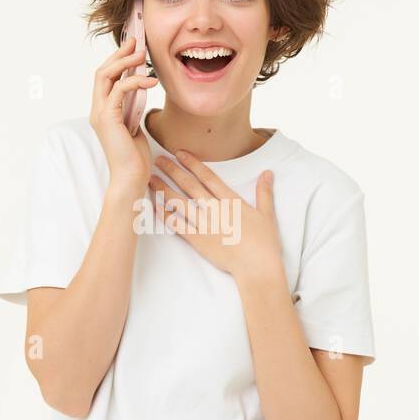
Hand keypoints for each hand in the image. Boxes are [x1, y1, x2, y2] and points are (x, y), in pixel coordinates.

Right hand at [90, 33, 157, 195]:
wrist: (131, 178)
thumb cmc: (135, 157)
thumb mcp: (135, 126)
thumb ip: (132, 108)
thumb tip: (140, 90)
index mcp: (103, 111)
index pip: (105, 78)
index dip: (117, 60)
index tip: (132, 48)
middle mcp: (97, 110)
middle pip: (101, 72)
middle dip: (119, 54)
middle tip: (136, 42)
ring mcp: (100, 114)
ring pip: (105, 76)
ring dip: (124, 62)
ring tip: (143, 55)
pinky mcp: (108, 118)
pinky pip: (119, 90)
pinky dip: (135, 82)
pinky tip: (151, 81)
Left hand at [148, 150, 284, 285]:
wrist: (256, 266)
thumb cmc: (264, 243)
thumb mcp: (267, 215)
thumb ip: (264, 193)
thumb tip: (267, 173)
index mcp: (231, 201)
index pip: (208, 177)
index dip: (192, 164)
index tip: (180, 153)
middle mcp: (215, 209)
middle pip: (189, 185)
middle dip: (173, 171)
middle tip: (158, 160)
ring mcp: (205, 224)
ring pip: (180, 203)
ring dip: (164, 190)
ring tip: (151, 180)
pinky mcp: (198, 240)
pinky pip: (178, 226)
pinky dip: (166, 216)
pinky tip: (156, 207)